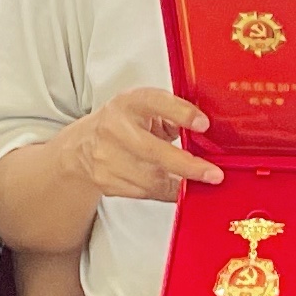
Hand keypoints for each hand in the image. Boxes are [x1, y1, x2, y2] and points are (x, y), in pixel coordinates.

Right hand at [68, 89, 220, 200]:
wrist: (82, 146)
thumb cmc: (123, 123)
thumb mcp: (145, 108)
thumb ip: (173, 114)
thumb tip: (205, 131)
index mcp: (129, 103)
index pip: (155, 103)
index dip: (181, 113)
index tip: (203, 124)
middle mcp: (115, 128)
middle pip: (153, 151)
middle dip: (187, 166)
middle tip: (213, 174)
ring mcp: (107, 157)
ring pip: (150, 179)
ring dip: (180, 183)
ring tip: (201, 182)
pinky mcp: (107, 181)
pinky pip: (145, 193)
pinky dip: (166, 192)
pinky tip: (178, 187)